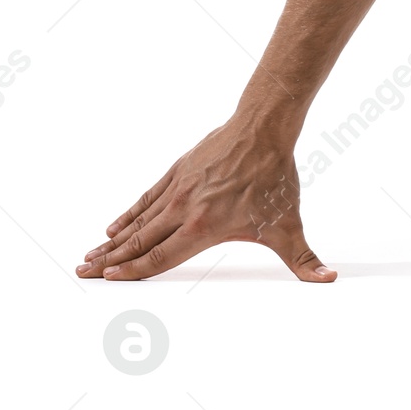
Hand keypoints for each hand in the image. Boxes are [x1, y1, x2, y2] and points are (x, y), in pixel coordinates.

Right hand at [76, 120, 333, 282]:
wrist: (264, 128)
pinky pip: (147, 197)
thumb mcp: (289, 224)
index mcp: (204, 227)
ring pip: (139, 220)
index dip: (134, 272)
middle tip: (82, 272)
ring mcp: (178, 188)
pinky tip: (114, 225)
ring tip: (89, 254)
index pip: (161, 257)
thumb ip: (305, 259)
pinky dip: (129, 212)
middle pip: (140, 241)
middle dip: (110, 261)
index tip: (108, 281)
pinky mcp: (178, 171)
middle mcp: (184, 209)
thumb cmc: (275, 177)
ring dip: (113, 240)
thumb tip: (328, 280)